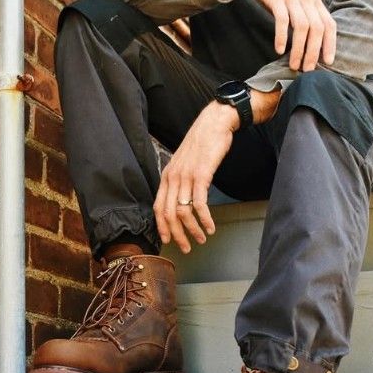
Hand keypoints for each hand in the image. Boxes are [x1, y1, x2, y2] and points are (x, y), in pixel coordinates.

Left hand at [154, 102, 235, 253]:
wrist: (214, 123)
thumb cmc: (202, 144)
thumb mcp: (184, 164)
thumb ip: (180, 181)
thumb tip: (182, 201)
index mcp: (167, 177)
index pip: (158, 208)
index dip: (162, 227)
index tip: (168, 241)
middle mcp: (173, 178)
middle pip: (169, 215)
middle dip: (177, 235)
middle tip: (186, 248)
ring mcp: (186, 177)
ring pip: (183, 212)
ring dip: (193, 230)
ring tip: (202, 239)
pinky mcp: (201, 175)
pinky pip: (199, 204)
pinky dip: (204, 219)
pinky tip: (210, 227)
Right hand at [242, 0, 336, 70]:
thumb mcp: (298, 5)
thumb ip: (305, 20)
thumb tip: (311, 48)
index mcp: (315, 1)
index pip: (329, 24)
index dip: (330, 44)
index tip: (327, 62)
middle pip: (316, 28)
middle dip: (313, 51)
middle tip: (307, 69)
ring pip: (301, 26)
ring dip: (299, 49)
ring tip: (293, 65)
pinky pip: (282, 20)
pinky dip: (282, 37)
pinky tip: (279, 50)